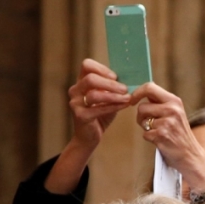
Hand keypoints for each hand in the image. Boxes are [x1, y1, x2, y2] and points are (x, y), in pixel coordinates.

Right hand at [46, 59, 130, 193]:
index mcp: (80, 82)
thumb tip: (130, 78)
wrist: (89, 137)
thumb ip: (112, 88)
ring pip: (94, 94)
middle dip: (110, 83)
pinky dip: (114, 106)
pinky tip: (125, 105)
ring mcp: (76, 103)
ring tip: (127, 97)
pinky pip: (98, 109)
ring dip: (113, 95)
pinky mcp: (80, 116)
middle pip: (90, 79)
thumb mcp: (106, 98)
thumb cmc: (99, 115)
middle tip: (124, 88)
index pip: (86, 65)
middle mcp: (75, 90)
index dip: (102, 68)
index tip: (115, 76)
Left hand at [130, 83, 204, 195]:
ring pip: (142, 120)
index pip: (150, 87)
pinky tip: (160, 140)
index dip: (137, 93)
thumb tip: (141, 93)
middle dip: (140, 116)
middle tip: (148, 123)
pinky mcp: (162, 135)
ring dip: (145, 127)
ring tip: (157, 132)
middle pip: (142, 106)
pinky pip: (145, 134)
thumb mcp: (175, 113)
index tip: (132, 100)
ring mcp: (167, 123)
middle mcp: (172, 109)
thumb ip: (161, 103)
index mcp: (174, 101)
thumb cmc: (180, 134)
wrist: (190, 155)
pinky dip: (149, 138)